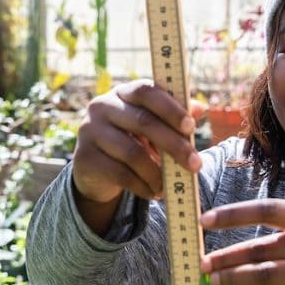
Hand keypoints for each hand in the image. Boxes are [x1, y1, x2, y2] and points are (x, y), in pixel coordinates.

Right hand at [72, 79, 201, 204]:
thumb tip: (200, 108)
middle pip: (143, 122)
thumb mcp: (152, 127)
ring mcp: (89, 131)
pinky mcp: (84, 158)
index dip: (170, 108)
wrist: (95, 169)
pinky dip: (143, 186)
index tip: (191, 127)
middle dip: (174, 145)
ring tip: (170, 186)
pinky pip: (120, 174)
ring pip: (132, 153)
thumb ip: (174, 117)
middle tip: (195, 164)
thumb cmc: (132, 141)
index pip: (146, 91)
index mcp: (122, 92)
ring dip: (157, 173)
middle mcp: (102, 106)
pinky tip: (155, 193)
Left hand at [199, 199, 284, 284]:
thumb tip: (230, 246)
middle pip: (264, 249)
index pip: (269, 210)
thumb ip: (282, 234)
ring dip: (236, 278)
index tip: (205, 220)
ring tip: (215, 279)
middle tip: (203, 263)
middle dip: (228, 257)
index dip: (234, 215)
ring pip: (269, 276)